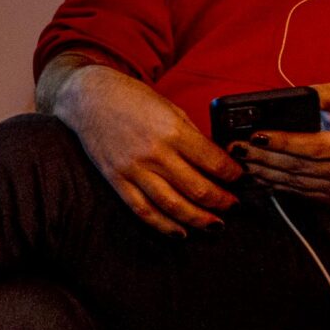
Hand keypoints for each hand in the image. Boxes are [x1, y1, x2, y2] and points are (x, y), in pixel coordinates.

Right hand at [52, 63, 241, 236]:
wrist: (89, 98)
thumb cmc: (131, 98)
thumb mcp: (170, 108)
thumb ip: (191, 135)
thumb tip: (215, 160)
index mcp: (172, 130)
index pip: (213, 162)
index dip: (233, 174)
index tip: (240, 178)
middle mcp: (154, 152)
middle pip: (197, 188)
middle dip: (221, 201)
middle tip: (233, 205)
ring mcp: (134, 168)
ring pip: (173, 205)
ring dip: (198, 219)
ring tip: (215, 224)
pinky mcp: (117, 179)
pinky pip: (143, 209)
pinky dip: (163, 225)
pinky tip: (180, 232)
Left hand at [232, 82, 329, 202]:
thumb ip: (315, 95)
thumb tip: (280, 101)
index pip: (312, 146)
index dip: (282, 142)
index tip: (255, 135)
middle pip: (298, 166)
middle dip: (263, 156)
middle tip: (236, 147)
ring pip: (294, 181)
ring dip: (263, 171)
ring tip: (241, 158)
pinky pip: (297, 191)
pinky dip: (274, 182)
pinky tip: (256, 171)